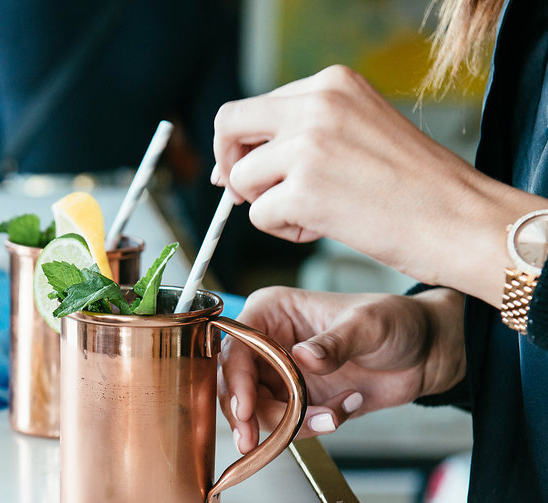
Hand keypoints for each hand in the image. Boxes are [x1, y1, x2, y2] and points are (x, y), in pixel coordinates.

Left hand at [212, 65, 543, 306]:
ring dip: (268, 206)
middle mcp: (316, 104)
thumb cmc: (417, 186)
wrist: (462, 219)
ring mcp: (308, 145)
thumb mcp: (360, 131)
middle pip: (228, 124)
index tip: (249, 170)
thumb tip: (233, 166)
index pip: (254, 106)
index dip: (242, 143)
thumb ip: (304, 133)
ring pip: (242, 178)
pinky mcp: (304, 190)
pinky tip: (326, 227)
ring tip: (316, 215)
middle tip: (248, 195)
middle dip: (229, 164)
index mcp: (332, 83)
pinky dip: (284, 230)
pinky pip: (259, 215)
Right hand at [219, 286, 465, 451]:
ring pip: (257, 410)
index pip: (237, 346)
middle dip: (248, 414)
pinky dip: (309, 428)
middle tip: (254, 441)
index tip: (244, 409)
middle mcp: (268, 342)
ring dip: (289, 423)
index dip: (236, 380)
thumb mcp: (368, 325)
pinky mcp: (295, 399)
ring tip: (331, 416)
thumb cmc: (396, 322)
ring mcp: (280, 373)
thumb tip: (303, 357)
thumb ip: (334, 343)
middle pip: (236, 384)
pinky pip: (284, 424)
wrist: (425, 354)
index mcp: (273, 312)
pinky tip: (340, 412)